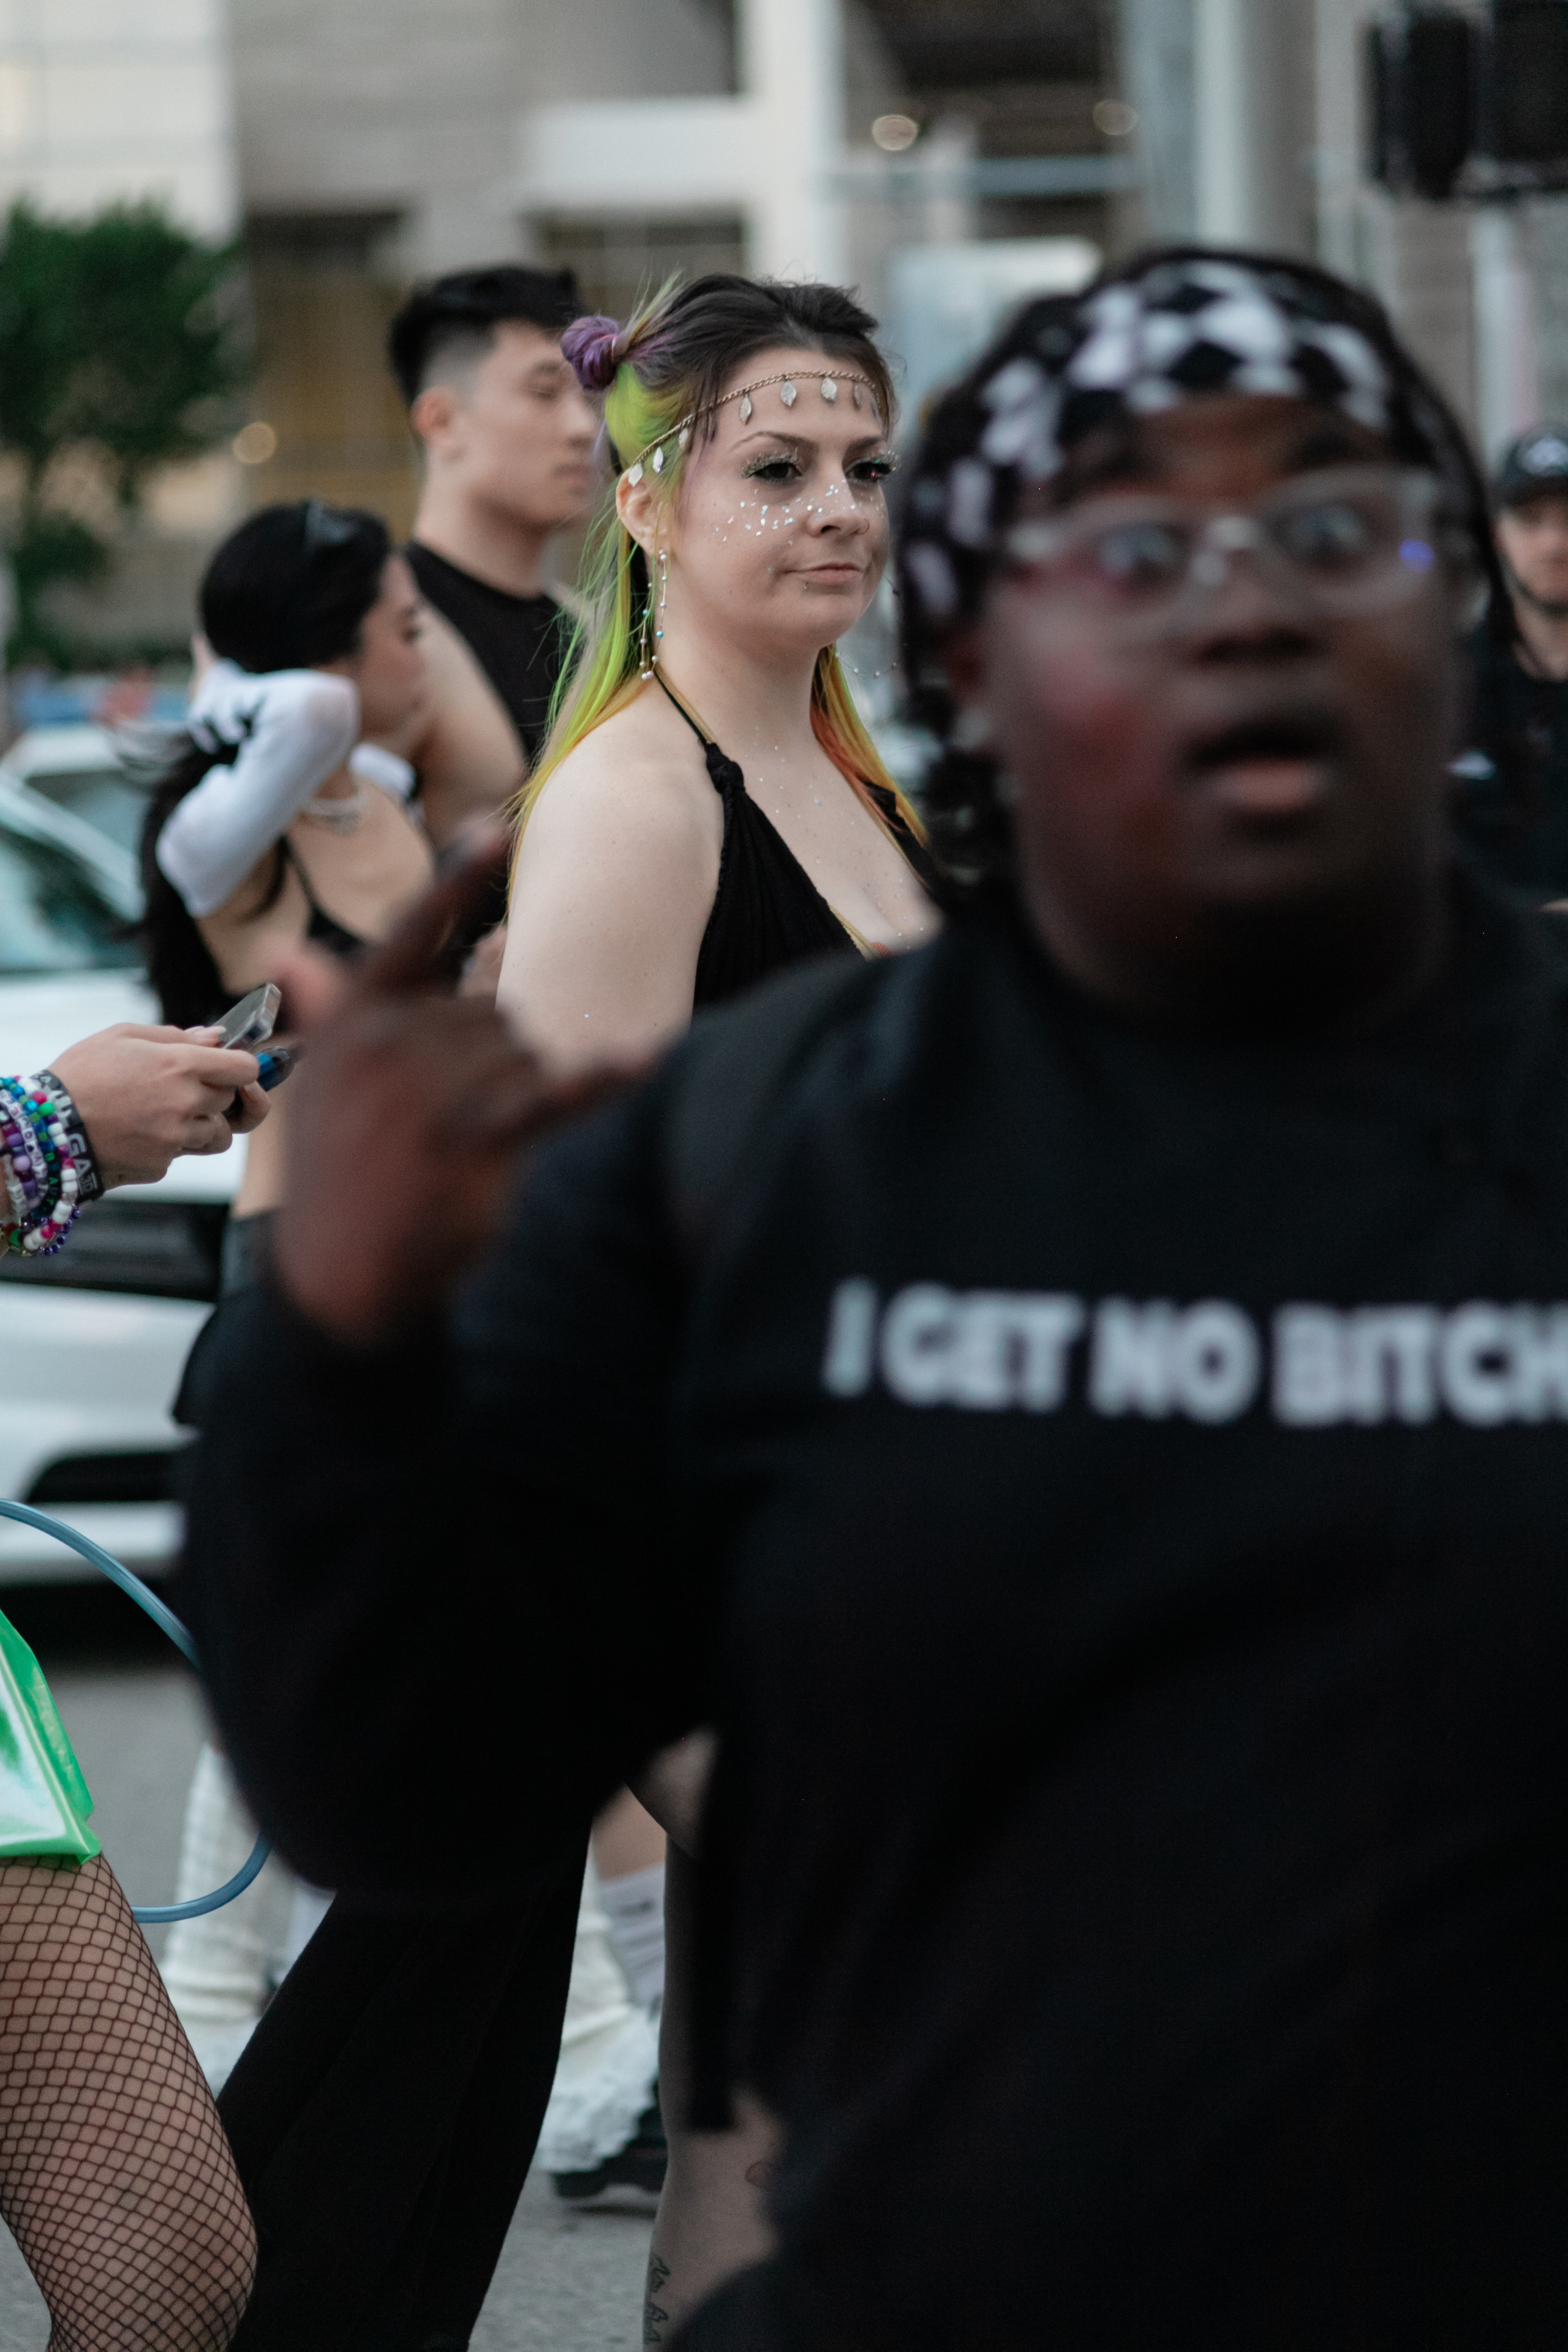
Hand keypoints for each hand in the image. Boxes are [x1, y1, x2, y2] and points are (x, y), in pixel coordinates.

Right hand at [49, 1025, 266, 1188]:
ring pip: (218, 1135)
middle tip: (180, 1088)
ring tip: (163, 1113)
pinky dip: (170, 1145)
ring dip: (201, 1125)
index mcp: (181, 1065)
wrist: (47, 1124)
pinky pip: (183, 1154)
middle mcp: (186, 1103)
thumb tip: (216, 1038)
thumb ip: (175, 1036)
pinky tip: (140, 1132)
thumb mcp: (122, 1036)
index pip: (245, 1069)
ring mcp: (176, 1137)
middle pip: (230, 1100)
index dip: (244, 1067)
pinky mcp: (163, 1163)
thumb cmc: (81, 1074)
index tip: (233, 1068)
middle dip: (214, 1094)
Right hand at [270, 829, 640, 1345]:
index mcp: (355, 1019)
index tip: (499, 826)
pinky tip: (644, 1058)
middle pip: (494, 1010)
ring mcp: (429, 1091)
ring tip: (473, 1144)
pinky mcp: (472, 1140)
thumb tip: (289, 951)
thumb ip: (329, 1015)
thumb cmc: (339, 1175)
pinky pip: (551, 1095)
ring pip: (527, 1052)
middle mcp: (389, 1043)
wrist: (342, 1278)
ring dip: (524, 1092)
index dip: (459, 881)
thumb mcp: (321, 1087)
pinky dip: (599, 1079)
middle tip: (451, 1123)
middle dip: (495, 1059)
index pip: (417, 933)